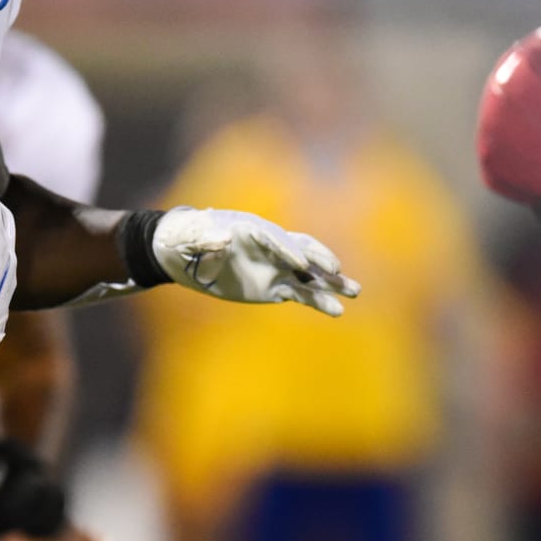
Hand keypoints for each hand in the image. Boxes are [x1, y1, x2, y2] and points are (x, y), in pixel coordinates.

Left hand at [152, 206, 357, 315]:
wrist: (186, 252)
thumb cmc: (188, 238)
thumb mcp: (191, 237)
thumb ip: (206, 238)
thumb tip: (222, 240)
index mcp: (253, 230)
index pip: (276, 239)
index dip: (288, 250)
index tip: (300, 265)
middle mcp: (271, 247)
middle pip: (302, 250)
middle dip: (320, 259)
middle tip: (337, 270)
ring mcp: (276, 268)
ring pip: (309, 275)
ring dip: (331, 282)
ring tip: (355, 291)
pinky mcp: (275, 287)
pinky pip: (302, 294)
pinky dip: (319, 301)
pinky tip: (337, 310)